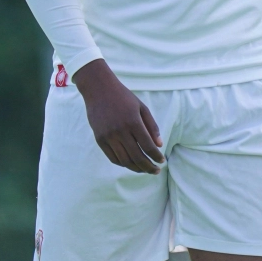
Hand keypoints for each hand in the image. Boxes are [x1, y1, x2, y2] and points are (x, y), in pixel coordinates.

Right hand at [72, 59, 164, 173]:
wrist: (99, 90)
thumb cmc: (123, 97)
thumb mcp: (142, 107)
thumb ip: (152, 126)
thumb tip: (159, 145)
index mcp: (133, 121)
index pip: (148, 146)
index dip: (156, 156)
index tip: (162, 161)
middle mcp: (120, 131)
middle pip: (137, 157)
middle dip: (148, 167)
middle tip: (156, 171)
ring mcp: (108, 136)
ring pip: (124, 160)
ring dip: (136, 168)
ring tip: (145, 170)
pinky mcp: (100, 140)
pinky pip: (112, 158)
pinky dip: (123, 164)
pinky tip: (131, 164)